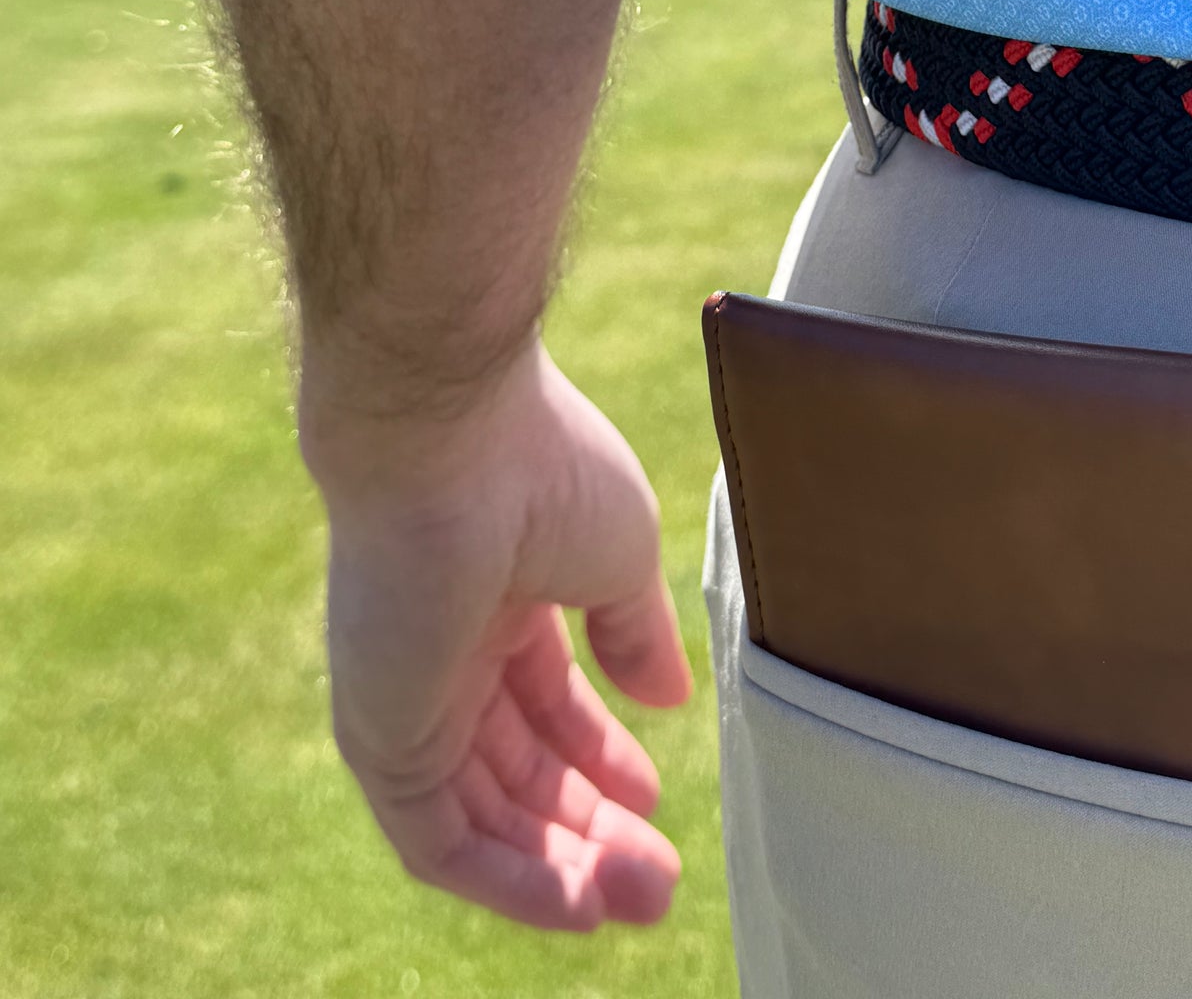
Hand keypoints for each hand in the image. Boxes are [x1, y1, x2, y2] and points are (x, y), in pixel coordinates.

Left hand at [304, 338, 692, 930]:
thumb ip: (636, 630)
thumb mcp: (619, 550)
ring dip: (559, 867)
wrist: (453, 434)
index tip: (652, 799)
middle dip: (589, 829)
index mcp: (500, 595)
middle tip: (658, 882)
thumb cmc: (544, 466)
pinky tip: (573, 903)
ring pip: (481, 815)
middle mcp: (447, 650)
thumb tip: (668, 698)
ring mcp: (408, 694)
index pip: (545, 702)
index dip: (600, 756)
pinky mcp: (379, 734)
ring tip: (635, 901)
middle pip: (516, 768)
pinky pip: (436, 837)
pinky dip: (505, 878)